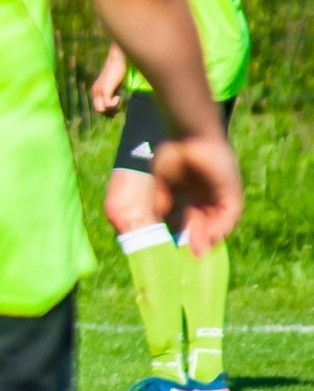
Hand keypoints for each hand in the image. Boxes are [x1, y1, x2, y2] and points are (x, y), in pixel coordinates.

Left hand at [90, 65, 123, 115]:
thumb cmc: (117, 72)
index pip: (97, 107)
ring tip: (118, 99)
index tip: (116, 109)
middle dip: (109, 113)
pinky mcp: (105, 90)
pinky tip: (119, 96)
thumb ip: (111, 95)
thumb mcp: (113, 86)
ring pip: (102, 110)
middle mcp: (95, 92)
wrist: (116, 60)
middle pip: (99, 110)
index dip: (106, 111)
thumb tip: (114, 105)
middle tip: (118, 110)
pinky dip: (115, 104)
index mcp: (95, 91)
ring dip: (112, 108)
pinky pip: (108, 105)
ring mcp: (99, 91)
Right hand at [153, 135, 242, 256]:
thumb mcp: (163, 181)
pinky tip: (210, 238)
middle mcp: (207, 197)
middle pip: (206, 225)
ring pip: (219, 223)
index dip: (186, 236)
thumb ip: (163, 200)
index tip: (177, 249)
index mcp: (191, 195)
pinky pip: (230, 215)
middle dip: (198, 242)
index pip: (192, 221)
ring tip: (198, 250)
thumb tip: (160, 220)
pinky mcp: (231, 192)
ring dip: (209, 238)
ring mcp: (220, 194)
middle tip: (191, 256)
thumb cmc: (174, 153)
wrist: (190, 134)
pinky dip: (221, 228)